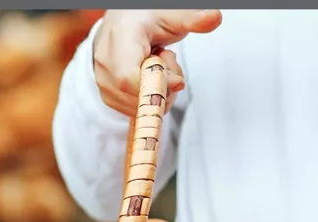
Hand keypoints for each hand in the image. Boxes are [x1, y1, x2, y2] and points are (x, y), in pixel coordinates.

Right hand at [92, 10, 222, 115]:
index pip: (128, 78)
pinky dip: (148, 100)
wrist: (124, 21)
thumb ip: (192, 19)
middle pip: (135, 96)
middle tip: (169, 64)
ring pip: (136, 107)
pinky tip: (149, 78)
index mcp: (120, 37)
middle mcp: (105, 60)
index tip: (177, 80)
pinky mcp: (107, 94)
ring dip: (157, 95)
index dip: (155, 87)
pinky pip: (133, 110)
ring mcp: (102, 79)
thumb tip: (214, 17)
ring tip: (157, 66)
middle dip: (163, 89)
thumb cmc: (149, 18)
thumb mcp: (173, 16)